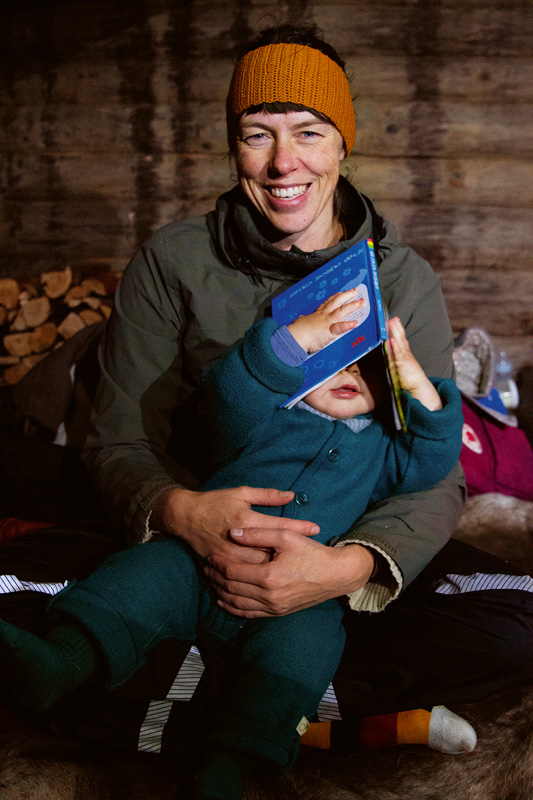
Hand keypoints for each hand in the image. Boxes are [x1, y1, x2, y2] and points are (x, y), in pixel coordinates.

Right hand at [151, 486, 319, 564]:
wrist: (185, 517)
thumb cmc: (215, 502)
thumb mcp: (241, 493)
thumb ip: (267, 495)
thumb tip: (290, 495)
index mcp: (245, 520)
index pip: (278, 526)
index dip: (299, 527)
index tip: (316, 528)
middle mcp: (238, 540)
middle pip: (271, 551)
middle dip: (292, 553)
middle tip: (311, 555)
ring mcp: (229, 555)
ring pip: (258, 567)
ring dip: (277, 568)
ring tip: (296, 568)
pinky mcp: (222, 565)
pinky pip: (242, 576)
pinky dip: (257, 577)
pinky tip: (271, 579)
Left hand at [204, 529, 375, 616]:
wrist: (336, 575)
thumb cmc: (312, 552)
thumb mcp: (286, 536)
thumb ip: (258, 534)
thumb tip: (233, 533)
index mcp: (269, 576)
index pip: (232, 571)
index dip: (218, 563)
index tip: (210, 555)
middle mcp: (269, 595)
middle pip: (230, 588)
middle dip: (215, 577)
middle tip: (206, 567)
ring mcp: (273, 607)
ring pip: (236, 603)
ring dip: (220, 592)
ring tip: (211, 581)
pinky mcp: (278, 612)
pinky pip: (249, 614)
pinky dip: (233, 608)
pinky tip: (224, 601)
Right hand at [288, 289, 363, 353]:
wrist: (295, 337)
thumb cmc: (295, 332)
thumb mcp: (298, 323)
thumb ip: (301, 321)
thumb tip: (300, 319)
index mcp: (316, 315)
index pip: (327, 304)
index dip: (335, 297)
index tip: (341, 293)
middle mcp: (323, 316)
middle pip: (336, 302)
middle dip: (347, 296)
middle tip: (355, 291)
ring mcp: (327, 322)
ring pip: (342, 311)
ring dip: (353, 306)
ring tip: (362, 302)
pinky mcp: (329, 331)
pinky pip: (341, 327)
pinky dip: (349, 325)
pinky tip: (356, 322)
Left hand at [388, 317, 441, 409]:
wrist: (418, 392)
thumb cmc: (407, 383)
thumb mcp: (396, 370)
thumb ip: (392, 361)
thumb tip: (384, 355)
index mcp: (403, 356)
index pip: (399, 341)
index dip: (396, 331)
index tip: (392, 321)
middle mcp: (405, 356)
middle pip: (400, 339)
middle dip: (396, 328)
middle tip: (393, 318)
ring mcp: (405, 359)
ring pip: (400, 343)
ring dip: (396, 332)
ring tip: (392, 322)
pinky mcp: (404, 365)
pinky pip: (399, 354)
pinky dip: (395, 346)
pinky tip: (392, 339)